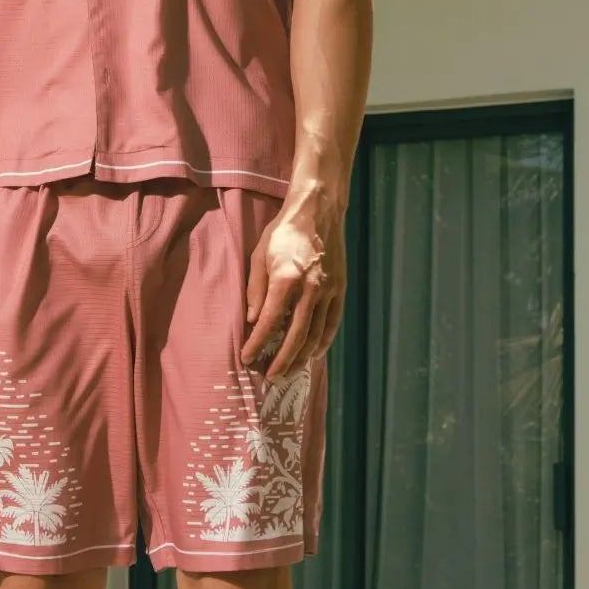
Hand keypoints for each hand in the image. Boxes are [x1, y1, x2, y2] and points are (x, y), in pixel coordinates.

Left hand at [241, 208, 346, 379]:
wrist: (318, 211)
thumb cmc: (283, 232)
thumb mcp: (259, 255)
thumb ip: (255, 289)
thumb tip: (253, 321)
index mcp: (286, 278)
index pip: (270, 322)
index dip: (257, 344)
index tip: (247, 358)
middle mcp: (311, 289)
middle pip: (296, 335)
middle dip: (281, 360)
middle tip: (270, 377)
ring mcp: (329, 290)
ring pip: (316, 334)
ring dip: (302, 357)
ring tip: (289, 372)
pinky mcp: (340, 289)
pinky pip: (332, 323)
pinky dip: (323, 342)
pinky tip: (313, 355)